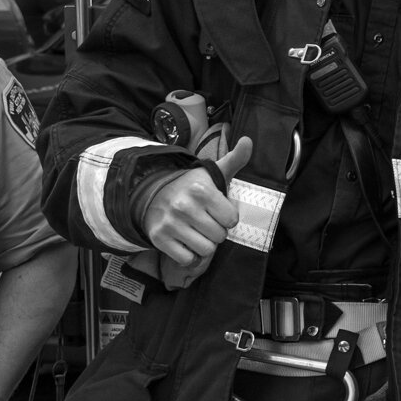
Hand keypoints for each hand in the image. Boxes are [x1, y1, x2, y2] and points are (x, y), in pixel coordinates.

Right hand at [142, 136, 251, 283]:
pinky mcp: (159, 238)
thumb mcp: (213, 172)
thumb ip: (235, 159)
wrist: (151, 195)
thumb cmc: (190, 187)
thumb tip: (249, 141)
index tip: (217, 210)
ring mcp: (170, 223)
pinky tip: (185, 241)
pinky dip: (189, 255)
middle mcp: (184, 206)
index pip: (231, 220)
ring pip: (205, 250)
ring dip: (204, 244)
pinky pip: (187, 259)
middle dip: (216, 232)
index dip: (227, 218)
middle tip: (206, 221)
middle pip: (219, 236)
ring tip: (196, 231)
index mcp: (201, 190)